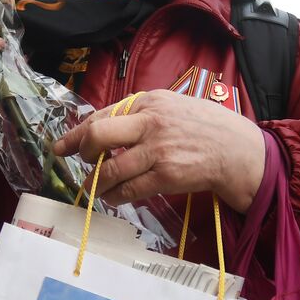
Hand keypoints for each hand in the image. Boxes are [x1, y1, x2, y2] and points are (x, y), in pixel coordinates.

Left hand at [52, 89, 265, 212]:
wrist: (238, 151)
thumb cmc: (205, 128)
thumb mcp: (173, 107)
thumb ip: (141, 114)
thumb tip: (105, 129)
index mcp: (149, 102)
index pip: (102, 115)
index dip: (76, 133)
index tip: (61, 147)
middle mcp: (151, 122)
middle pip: (98, 136)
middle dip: (83, 153)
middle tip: (84, 164)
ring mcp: (158, 150)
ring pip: (109, 169)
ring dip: (96, 182)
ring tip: (97, 187)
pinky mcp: (166, 175)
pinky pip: (128, 189)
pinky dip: (114, 196)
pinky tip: (113, 197)